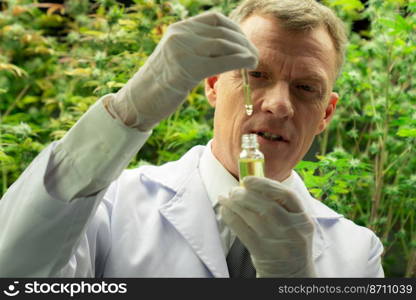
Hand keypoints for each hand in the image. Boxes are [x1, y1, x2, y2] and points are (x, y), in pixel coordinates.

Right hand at [110, 12, 257, 130]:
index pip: (215, 19)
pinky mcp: (187, 69)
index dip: (235, 29)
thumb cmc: (159, 85)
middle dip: (244, 42)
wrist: (137, 102)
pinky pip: (221, 61)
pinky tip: (249, 66)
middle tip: (254, 54)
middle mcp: (180, 35)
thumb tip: (225, 49)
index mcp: (178, 30)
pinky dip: (240, 61)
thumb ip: (195, 49)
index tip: (245, 42)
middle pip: (223, 32)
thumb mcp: (176, 58)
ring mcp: (182, 51)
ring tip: (253, 62)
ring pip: (225, 45)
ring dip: (245, 52)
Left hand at [219, 176, 316, 276]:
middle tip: (234, 190)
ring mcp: (278, 242)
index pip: (288, 195)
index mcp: (304, 220)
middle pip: (267, 206)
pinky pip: (242, 230)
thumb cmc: (290, 245)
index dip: (266, 184)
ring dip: (235, 203)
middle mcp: (293, 230)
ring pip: (253, 217)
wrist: (292, 276)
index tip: (248, 179)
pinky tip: (225, 210)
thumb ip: (283, 207)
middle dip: (246, 194)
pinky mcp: (262, 252)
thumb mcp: (297, 225)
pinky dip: (231, 217)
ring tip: (226, 197)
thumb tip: (254, 184)